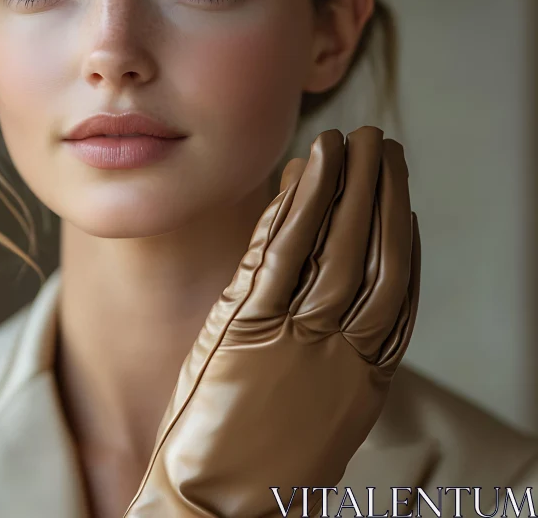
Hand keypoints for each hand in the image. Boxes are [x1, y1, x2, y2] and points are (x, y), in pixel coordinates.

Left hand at [122, 126, 420, 517]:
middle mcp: (342, 352)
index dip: (404, 238)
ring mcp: (296, 336)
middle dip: (383, 194)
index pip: (397, 293)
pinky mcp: (247, 325)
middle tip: (383, 144)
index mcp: (366, 379)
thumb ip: (329, 357)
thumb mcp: (312, 413)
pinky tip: (309, 170)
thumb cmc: (259, 467)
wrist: (215, 511)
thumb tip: (327, 294)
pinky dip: (299, 206)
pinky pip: (281, 254)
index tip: (403, 200)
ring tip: (353, 138)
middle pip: (374, 256)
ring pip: (335, 246)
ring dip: (347, 185)